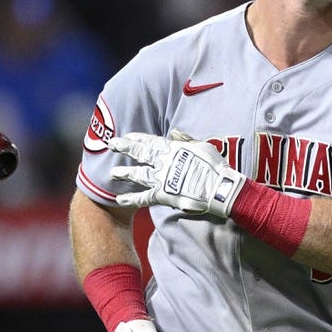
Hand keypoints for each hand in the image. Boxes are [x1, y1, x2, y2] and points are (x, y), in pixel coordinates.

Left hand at [109, 129, 245, 217]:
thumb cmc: (215, 167)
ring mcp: (162, 179)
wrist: (219, 189)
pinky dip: (132, 199)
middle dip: (124, 148)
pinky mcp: (163, 195)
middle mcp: (164, 162)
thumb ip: (185, 139)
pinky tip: (120, 199)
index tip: (126, 136)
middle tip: (111, 144)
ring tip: (113, 173)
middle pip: (140, 153)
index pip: (150, 141)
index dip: (137, 138)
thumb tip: (174, 131)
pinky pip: (143, 198)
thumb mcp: (202, 147)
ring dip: (125, 173)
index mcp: (173, 149)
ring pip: (138, 174)